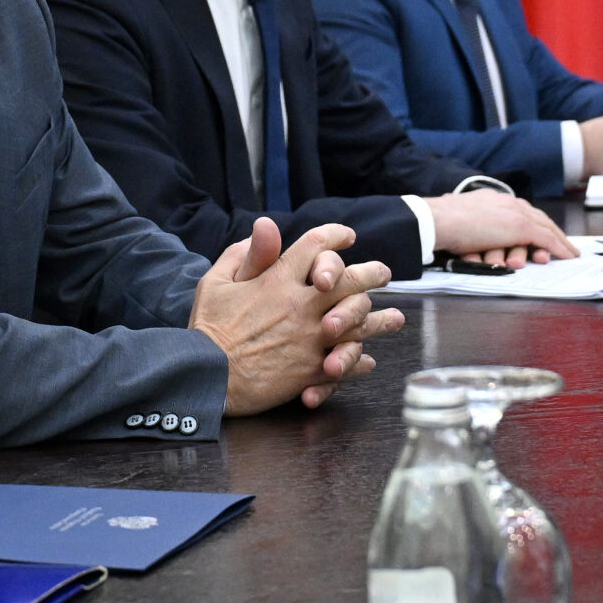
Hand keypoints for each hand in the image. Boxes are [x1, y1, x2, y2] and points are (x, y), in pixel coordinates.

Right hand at [190, 219, 405, 414]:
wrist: (207, 376)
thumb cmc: (208, 328)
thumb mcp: (216, 281)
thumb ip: (245, 254)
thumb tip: (265, 226)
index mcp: (278, 280)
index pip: (316, 246)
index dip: (335, 236)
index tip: (347, 236)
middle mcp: (301, 305)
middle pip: (350, 281)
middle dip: (371, 274)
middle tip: (383, 274)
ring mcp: (310, 338)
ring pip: (359, 323)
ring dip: (380, 319)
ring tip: (395, 318)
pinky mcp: (312, 369)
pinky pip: (347, 362)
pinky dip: (360, 360)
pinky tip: (367, 359)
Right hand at [422, 189, 576, 265]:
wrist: (438, 220)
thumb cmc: (441, 223)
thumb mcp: (460, 219)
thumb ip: (472, 222)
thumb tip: (470, 234)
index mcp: (493, 199)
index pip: (521, 210)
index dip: (534, 222)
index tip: (541, 231)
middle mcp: (507, 202)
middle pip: (538, 217)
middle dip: (553, 231)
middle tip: (564, 243)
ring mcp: (515, 214)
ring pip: (547, 228)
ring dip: (560, 242)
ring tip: (569, 253)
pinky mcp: (520, 227)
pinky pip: (547, 239)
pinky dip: (559, 248)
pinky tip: (568, 256)